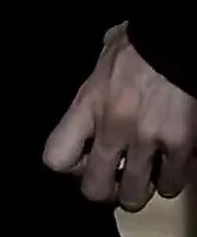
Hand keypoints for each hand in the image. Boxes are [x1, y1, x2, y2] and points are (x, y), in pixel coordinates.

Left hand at [43, 22, 196, 211]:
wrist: (178, 40)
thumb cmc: (139, 43)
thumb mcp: (102, 59)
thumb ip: (94, 86)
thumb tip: (95, 87)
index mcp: (86, 106)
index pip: (55, 158)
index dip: (70, 167)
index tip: (85, 159)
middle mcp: (112, 127)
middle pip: (94, 189)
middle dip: (105, 190)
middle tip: (115, 180)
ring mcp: (147, 138)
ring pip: (135, 196)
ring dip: (138, 192)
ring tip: (144, 181)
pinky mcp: (180, 143)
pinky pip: (173, 182)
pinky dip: (172, 181)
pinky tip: (172, 168)